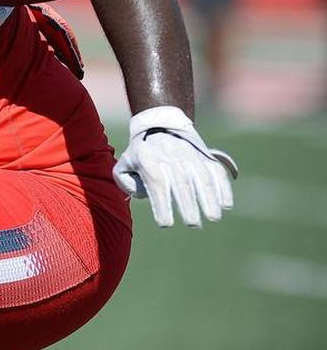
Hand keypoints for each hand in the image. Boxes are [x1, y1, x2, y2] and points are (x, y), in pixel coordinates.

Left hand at [113, 106, 236, 227]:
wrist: (159, 125)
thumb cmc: (140, 153)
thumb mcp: (124, 163)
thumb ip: (124, 182)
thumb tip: (139, 195)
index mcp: (149, 160)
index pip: (157, 184)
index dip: (162, 204)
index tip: (165, 224)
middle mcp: (171, 157)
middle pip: (182, 183)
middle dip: (189, 205)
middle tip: (193, 224)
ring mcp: (190, 155)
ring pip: (202, 177)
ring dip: (210, 198)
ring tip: (213, 217)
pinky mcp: (205, 156)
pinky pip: (216, 171)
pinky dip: (223, 187)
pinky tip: (225, 205)